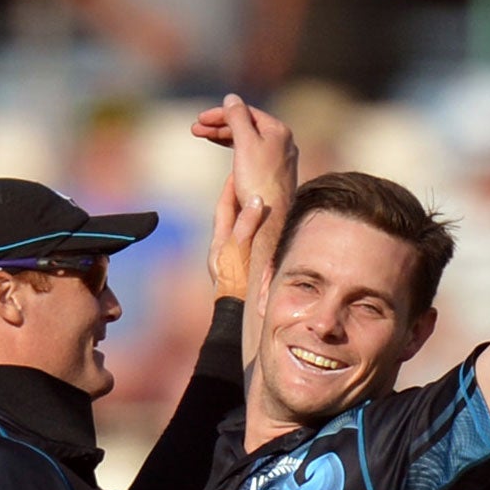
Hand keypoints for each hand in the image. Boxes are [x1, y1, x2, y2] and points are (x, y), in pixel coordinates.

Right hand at [192, 93, 296, 216]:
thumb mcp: (245, 143)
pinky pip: (252, 156)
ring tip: (204, 137)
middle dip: (220, 126)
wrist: (270, 220)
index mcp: (278, 130)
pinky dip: (236, 151)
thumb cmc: (258, 181)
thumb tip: (231, 98)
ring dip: (224, 137)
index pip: (246, 113)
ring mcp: (279, 160)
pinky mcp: (274, 176)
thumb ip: (237, 117)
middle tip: (196, 129)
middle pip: (247, 126)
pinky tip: (225, 153)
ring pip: (248, 141)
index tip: (200, 119)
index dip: (221, 114)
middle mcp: (283, 143)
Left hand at [208, 175, 266, 298]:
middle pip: (234, 217)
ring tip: (262, 199)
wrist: (238, 317)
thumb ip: (245, 225)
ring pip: (244, 231)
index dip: (230, 188)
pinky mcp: (246, 270)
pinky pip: (253, 243)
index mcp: (219, 243)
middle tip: (250, 180)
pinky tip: (269, 229)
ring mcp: (236, 261)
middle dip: (241, 198)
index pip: (224, 208)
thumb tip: (255, 200)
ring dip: (252, 215)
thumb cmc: (235, 285)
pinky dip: (259, 232)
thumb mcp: (237, 250)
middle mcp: (226, 250)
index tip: (236, 171)